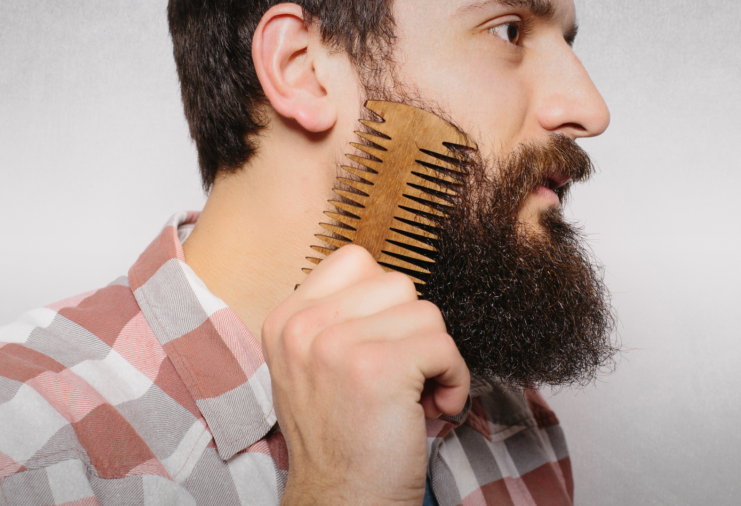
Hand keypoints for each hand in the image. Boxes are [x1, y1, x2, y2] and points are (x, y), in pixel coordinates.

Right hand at [262, 244, 469, 505]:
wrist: (340, 503)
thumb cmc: (344, 441)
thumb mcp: (316, 368)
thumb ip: (340, 320)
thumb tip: (398, 288)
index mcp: (286, 320)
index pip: (356, 260)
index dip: (385, 302)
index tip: (383, 346)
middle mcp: (302, 326)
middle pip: (398, 284)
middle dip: (413, 331)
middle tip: (401, 377)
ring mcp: (335, 344)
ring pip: (427, 313)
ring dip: (435, 357)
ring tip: (415, 395)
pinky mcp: (376, 368)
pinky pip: (444, 347)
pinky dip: (454, 380)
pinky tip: (433, 409)